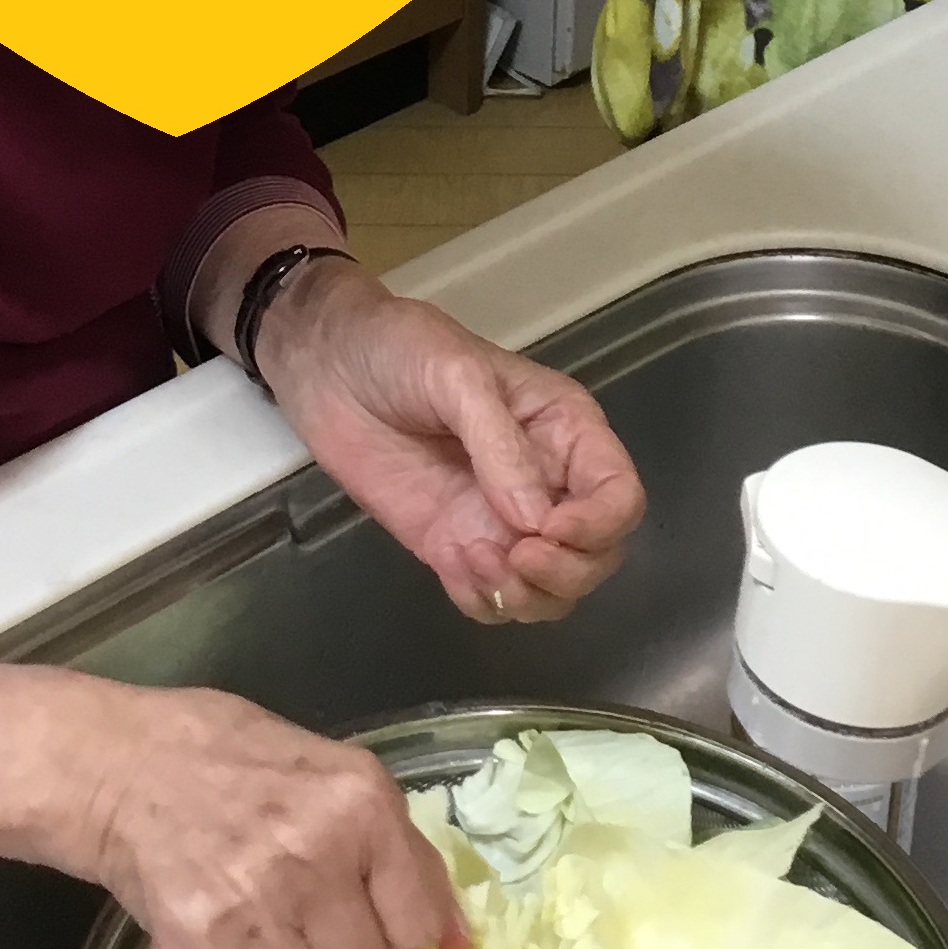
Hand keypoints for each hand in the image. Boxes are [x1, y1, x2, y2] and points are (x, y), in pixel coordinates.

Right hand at [75, 683, 465, 948]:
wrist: (125, 764)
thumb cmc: (239, 761)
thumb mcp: (340, 776)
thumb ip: (406, 854)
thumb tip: (461, 944)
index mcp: (362, 806)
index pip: (418, 928)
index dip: (395, 937)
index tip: (364, 922)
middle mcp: (315, 860)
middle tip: (304, 931)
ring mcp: (254, 910)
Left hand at [254, 259, 645, 625]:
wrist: (328, 365)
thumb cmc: (399, 349)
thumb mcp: (456, 375)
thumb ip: (499, 445)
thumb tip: (536, 523)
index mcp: (565, 430)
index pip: (619, 493)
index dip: (599, 524)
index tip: (549, 530)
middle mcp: (547, 482)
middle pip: (597, 554)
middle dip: (567, 570)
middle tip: (514, 556)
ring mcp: (501, 521)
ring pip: (552, 589)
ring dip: (528, 596)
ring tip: (475, 561)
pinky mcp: (456, 545)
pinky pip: (493, 599)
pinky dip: (484, 599)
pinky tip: (453, 565)